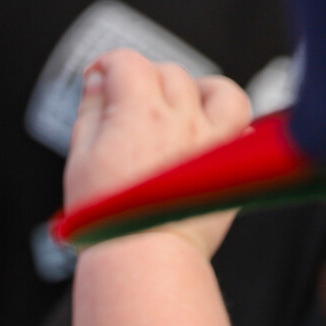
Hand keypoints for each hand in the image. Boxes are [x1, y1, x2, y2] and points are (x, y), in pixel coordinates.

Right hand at [66, 50, 251, 259]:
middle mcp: (181, 118)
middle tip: (129, 104)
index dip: (107, 66)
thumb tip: (99, 83)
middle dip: (146, 80)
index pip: (127, 63)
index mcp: (139, 112)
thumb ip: (91, 113)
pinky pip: (244, 131)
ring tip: (185, 106)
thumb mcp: (81, 160)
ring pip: (219, 91)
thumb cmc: (107, 222)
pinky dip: (229, 127)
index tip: (99, 79)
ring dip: (202, 90)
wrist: (143, 263)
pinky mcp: (230, 169)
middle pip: (169, 73)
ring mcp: (212, 141)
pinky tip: (208, 139)